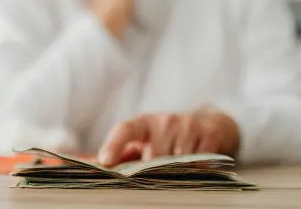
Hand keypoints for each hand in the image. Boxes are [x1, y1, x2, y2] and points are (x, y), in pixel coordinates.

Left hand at [97, 107, 239, 166]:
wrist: (212, 124)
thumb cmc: (170, 137)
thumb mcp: (146, 140)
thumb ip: (120, 154)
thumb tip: (88, 164)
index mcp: (145, 123)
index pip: (126, 129)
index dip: (113, 144)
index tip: (104, 161)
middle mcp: (165, 121)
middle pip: (153, 158)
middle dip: (152, 172)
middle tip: (153, 180)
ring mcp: (188, 127)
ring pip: (176, 163)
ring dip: (176, 173)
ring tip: (179, 172)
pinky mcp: (209, 135)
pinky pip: (199, 162)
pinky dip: (196, 170)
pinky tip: (197, 168)